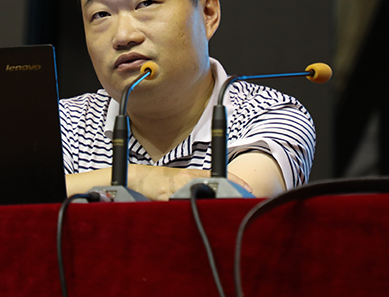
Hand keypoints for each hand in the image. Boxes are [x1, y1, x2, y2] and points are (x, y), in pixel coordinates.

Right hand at [127, 165, 251, 200]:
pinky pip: (176, 203)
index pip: (217, 175)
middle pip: (210, 184)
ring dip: (208, 201)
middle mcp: (186, 178)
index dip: (234, 180)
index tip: (248, 187)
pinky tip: (192, 213)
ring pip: (195, 193)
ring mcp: (174, 186)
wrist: (140, 177)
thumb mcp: (182, 179)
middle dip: (226, 192)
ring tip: (224, 209)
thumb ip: (197, 185)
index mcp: (192, 174)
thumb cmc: (163, 180)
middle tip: (241, 200)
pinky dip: (184, 208)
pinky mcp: (163, 195)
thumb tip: (216, 196)